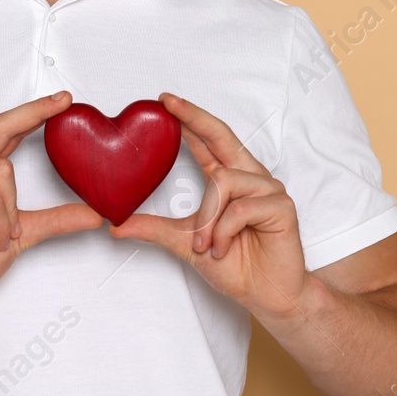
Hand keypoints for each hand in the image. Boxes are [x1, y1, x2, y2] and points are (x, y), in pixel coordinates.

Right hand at [0, 91, 103, 313]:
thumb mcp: (21, 233)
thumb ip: (55, 219)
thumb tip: (94, 214)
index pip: (5, 130)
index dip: (33, 112)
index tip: (62, 99)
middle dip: (33, 112)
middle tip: (63, 101)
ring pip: (2, 171)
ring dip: (11, 209)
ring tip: (3, 232)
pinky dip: (1, 227)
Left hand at [107, 92, 312, 320]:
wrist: (266, 295)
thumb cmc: (233, 265)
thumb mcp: (184, 243)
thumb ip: (153, 229)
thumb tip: (114, 225)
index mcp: (229, 179)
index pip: (208, 140)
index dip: (189, 118)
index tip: (164, 100)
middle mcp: (250, 177)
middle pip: (222, 135)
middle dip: (195, 117)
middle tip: (168, 102)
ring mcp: (269, 189)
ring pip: (223, 182)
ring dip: (208, 219)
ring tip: (206, 245)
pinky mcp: (282, 206)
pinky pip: (240, 209)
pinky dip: (224, 232)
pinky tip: (223, 248)